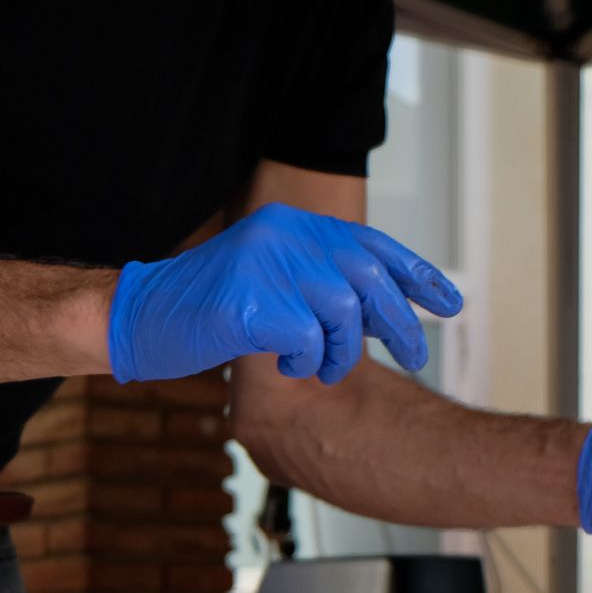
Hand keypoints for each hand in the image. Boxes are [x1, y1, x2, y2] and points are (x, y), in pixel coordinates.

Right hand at [107, 203, 461, 384]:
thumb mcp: (274, 283)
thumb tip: (389, 310)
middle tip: (415, 356)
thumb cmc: (212, 310)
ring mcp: (264, 266)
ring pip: (342, 314)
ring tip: (320, 366)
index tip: (450, 302)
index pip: (372, 245)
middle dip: (400, 324)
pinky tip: (285, 366)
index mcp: (294, 226)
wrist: (140, 318)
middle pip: (368, 281)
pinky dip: (304, 361)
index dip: (417, 274)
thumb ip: (324, 284)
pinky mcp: (248, 304)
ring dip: (340, 352)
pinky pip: (306, 340)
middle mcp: (284, 235)